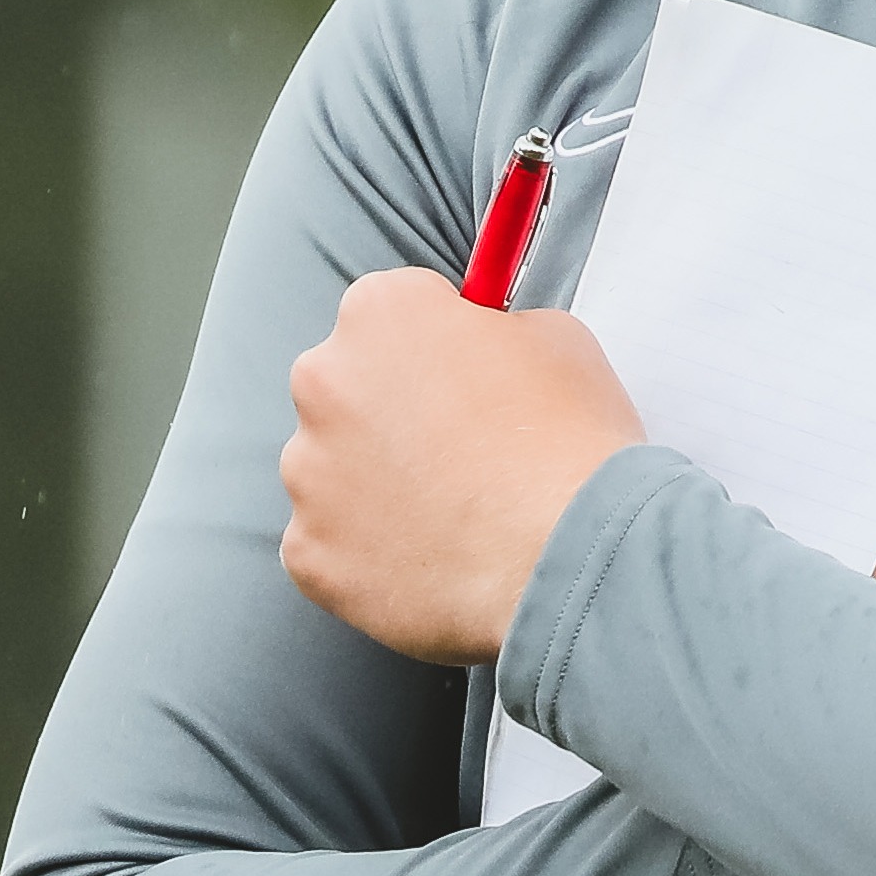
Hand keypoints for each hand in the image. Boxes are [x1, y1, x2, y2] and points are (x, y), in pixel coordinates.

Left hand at [275, 269, 645, 665]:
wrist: (562, 564)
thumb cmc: (569, 448)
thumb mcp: (557, 340)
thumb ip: (496, 330)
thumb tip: (486, 348)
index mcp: (380, 312)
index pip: (393, 311)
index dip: (438, 345)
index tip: (465, 376)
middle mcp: (324, 382)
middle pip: (349, 388)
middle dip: (395, 415)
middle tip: (462, 454)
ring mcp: (307, 473)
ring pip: (333, 471)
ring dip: (377, 486)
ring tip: (454, 518)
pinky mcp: (308, 552)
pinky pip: (331, 545)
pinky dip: (369, 556)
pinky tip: (431, 563)